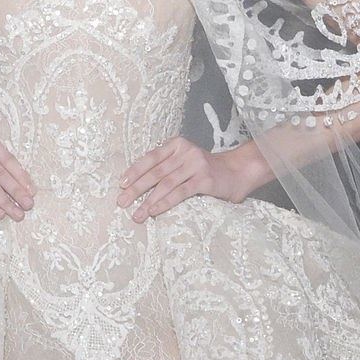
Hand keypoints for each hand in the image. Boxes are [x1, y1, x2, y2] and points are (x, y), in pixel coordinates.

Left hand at [117, 135, 267, 217]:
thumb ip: (166, 166)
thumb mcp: (184, 162)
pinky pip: (179, 193)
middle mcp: (186, 152)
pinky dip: (165, 203)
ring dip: (148, 201)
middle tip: (122, 202)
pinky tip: (154, 212)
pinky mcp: (204, 180)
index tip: (122, 184)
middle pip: (155, 172)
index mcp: (177, 145)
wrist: (237, 172)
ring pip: (165, 184)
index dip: (135, 171)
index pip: (151, 158)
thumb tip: (137, 184)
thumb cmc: (205, 170)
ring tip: (136, 214)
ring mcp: (196, 165)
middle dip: (136, 189)